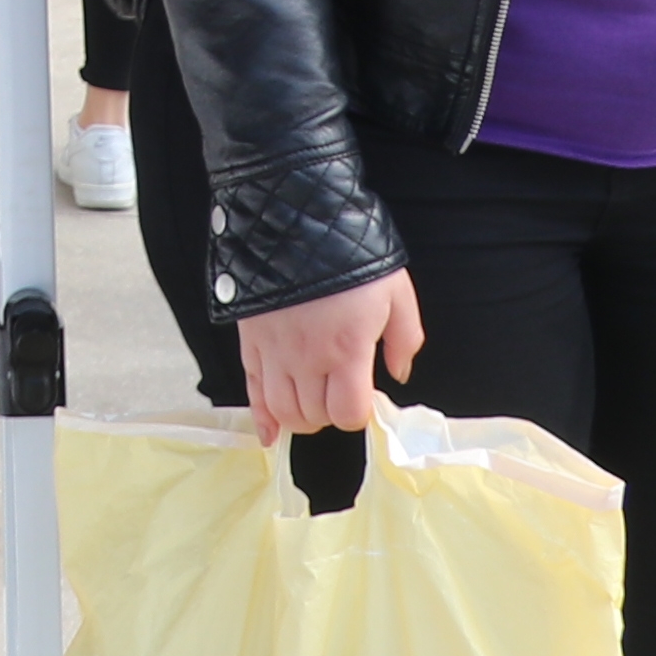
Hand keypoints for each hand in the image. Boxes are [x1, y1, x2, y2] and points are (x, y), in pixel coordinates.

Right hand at [239, 272, 425, 436]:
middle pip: (313, 415)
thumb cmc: (351, 259)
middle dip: (328, 414)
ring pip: (282, 409)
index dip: (356, 414)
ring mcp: (274, 352)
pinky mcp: (250, 342)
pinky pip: (251, 389)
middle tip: (337, 397)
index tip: (362, 400)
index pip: (347, 412)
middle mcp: (306, 359)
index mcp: (346, 350)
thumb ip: (404, 340)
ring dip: (298, 417)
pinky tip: (268, 431)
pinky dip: (260, 416)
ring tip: (310, 407)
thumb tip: (399, 374)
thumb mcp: (397, 294)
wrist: (295, 223)